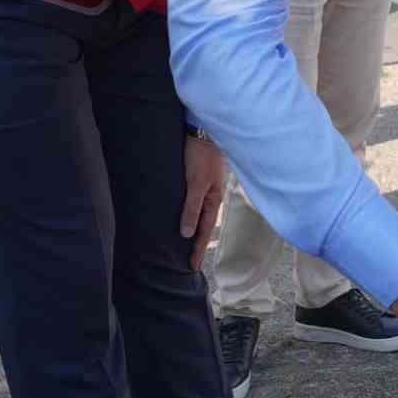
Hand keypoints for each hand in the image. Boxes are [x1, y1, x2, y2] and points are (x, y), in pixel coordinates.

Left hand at [180, 135, 224, 270]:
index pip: (204, 231)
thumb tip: (187, 234)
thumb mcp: (195, 183)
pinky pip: (195, 203)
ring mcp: (206, 188)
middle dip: (197, 243)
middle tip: (190, 262)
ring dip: (193, 230)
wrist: (201, 130)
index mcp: (213, 200)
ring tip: (186, 245)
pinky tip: (184, 218)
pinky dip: (191, 215)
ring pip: (199, 214)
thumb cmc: (200, 156)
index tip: (192, 267)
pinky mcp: (198, 180)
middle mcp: (211, 197)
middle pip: (203, 225)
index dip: (198, 249)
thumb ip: (191, 208)